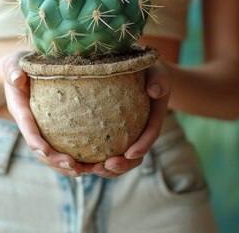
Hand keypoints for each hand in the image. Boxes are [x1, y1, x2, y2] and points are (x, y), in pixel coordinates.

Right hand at [2, 51, 89, 176]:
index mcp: (20, 110)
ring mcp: (40, 130)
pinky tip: (90, 165)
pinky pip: (60, 148)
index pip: (28, 130)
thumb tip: (17, 77)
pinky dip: (73, 159)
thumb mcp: (13, 65)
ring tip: (86, 172)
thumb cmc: (17, 66)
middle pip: (41, 150)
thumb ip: (13, 72)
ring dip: (66, 167)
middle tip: (76, 168)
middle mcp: (29, 125)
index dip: (36, 142)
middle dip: (56, 161)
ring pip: (50, 155)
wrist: (18, 72)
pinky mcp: (50, 131)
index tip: (46, 152)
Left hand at [92, 58, 171, 177]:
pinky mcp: (112, 137)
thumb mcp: (157, 72)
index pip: (150, 134)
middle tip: (107, 165)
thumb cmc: (148, 70)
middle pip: (135, 156)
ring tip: (91, 169)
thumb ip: (159, 80)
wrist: (139, 73)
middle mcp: (141, 132)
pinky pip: (105, 153)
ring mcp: (127, 137)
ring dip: (107, 169)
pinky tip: (79, 162)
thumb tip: (155, 91)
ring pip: (119, 160)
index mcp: (153, 118)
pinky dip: (94, 161)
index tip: (131, 153)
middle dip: (122, 166)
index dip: (142, 146)